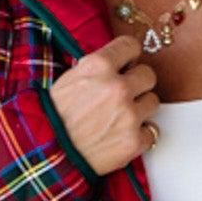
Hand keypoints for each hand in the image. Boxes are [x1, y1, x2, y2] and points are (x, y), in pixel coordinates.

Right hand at [47, 35, 159, 177]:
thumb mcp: (68, 80)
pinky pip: (152, 132)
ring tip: (121, 118)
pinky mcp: (134, 141)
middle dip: (137, 83)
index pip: (131, 46)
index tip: (128, 63)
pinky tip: (122, 136)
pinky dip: (140, 136)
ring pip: (153, 102)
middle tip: (124, 94)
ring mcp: (129, 116)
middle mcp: (117, 87)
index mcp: (99, 66)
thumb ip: (96, 68)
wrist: (48, 154)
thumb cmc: (53, 119)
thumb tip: (117, 63)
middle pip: (148, 75)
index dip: (129, 56)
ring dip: (140, 109)